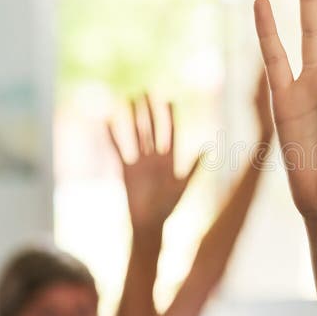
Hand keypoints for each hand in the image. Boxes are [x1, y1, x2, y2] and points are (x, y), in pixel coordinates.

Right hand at [107, 94, 197, 244]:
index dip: (170, 117)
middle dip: (149, 110)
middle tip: (146, 91)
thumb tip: (210, 149)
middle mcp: (155, 157)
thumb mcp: (184, 185)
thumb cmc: (169, 207)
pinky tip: (106, 121)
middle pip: (152, 128)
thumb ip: (196, 167)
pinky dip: (112, 136)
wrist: (150, 224)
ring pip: (135, 134)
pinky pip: (118, 149)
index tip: (169, 99)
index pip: (171, 132)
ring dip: (131, 118)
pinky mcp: (126, 169)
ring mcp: (140, 162)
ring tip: (127, 99)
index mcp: (170, 159)